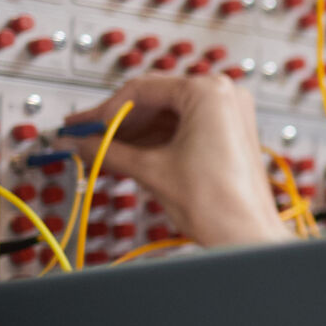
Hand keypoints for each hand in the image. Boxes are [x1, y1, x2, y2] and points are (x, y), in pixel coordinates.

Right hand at [62, 74, 289, 247]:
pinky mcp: (227, 133)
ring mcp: (228, 114)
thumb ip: (106, 150)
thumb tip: (77, 141)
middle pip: (154, 99)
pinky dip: (154, 140)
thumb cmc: (219, 204)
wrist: (247, 236)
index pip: (141, 89)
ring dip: (132, 133)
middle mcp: (223, 95)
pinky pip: (182, 128)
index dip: (105, 110)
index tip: (82, 125)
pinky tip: (125, 153)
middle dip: (117, 122)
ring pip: (166, 115)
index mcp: (208, 92)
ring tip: (99, 148)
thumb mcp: (151, 170)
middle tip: (84, 134)